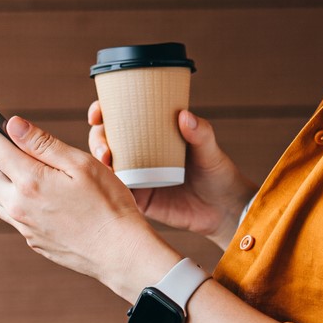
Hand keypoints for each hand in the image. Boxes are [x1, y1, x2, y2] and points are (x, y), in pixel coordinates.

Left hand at [0, 91, 164, 292]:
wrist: (122, 254)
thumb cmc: (110, 206)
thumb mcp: (81, 164)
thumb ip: (42, 143)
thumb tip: (11, 124)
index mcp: (30, 181)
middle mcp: (19, 206)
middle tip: (19, 148)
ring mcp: (24, 227)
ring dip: (3, 180)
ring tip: (37, 173)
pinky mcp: (33, 241)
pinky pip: (13, 215)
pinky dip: (18, 199)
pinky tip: (48, 198)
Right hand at [88, 100, 255, 242]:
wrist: (224, 210)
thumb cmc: (218, 173)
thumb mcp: (210, 150)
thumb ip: (201, 133)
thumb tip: (184, 115)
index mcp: (153, 134)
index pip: (121, 117)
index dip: (103, 112)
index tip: (98, 112)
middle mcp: (140, 152)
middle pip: (107, 140)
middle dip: (97, 139)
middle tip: (105, 148)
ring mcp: (137, 176)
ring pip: (107, 165)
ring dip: (97, 162)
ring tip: (106, 163)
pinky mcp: (139, 199)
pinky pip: (116, 191)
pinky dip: (107, 187)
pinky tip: (104, 185)